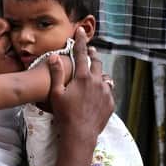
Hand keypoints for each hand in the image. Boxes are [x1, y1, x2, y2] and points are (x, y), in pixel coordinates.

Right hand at [46, 28, 112, 145]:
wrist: (80, 134)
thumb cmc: (65, 115)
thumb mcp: (56, 93)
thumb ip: (56, 73)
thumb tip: (54, 56)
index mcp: (83, 78)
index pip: (81, 54)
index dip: (80, 41)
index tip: (81, 31)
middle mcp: (97, 82)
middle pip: (96, 62)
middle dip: (92, 54)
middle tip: (90, 50)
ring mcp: (106, 92)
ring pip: (105, 77)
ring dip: (99, 73)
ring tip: (96, 73)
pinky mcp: (110, 102)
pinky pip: (108, 91)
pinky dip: (103, 88)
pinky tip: (99, 92)